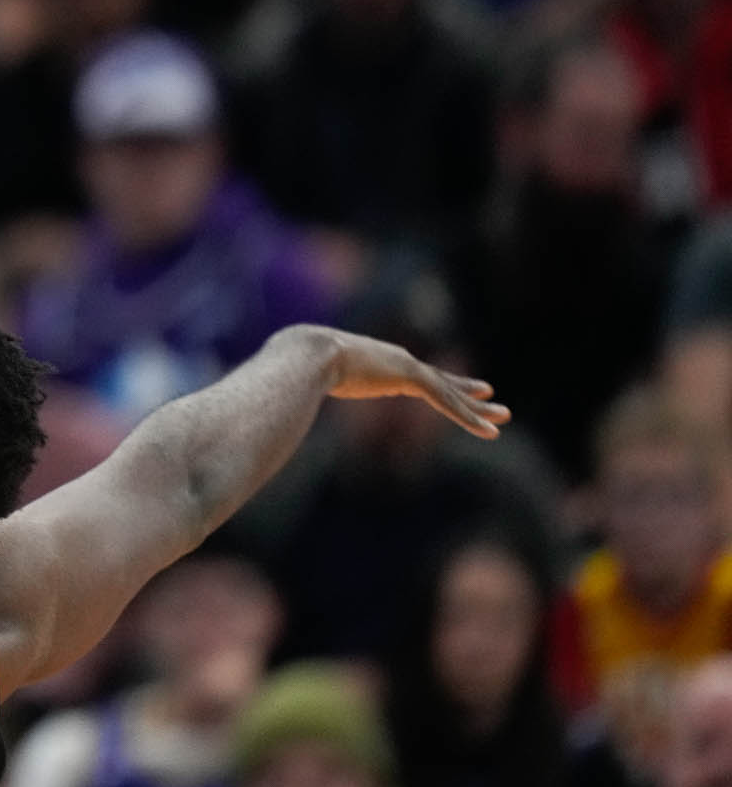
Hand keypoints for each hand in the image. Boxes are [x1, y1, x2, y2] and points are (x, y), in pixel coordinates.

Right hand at [316, 327, 508, 438]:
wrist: (305, 354)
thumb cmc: (298, 369)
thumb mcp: (308, 383)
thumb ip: (305, 393)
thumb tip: (281, 403)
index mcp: (377, 363)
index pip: (415, 375)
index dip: (437, 382)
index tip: (452, 389)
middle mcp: (396, 361)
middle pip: (439, 380)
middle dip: (467, 392)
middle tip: (492, 397)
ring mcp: (404, 367)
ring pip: (449, 392)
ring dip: (477, 408)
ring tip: (504, 415)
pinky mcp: (410, 377)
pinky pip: (445, 402)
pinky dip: (468, 418)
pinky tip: (489, 432)